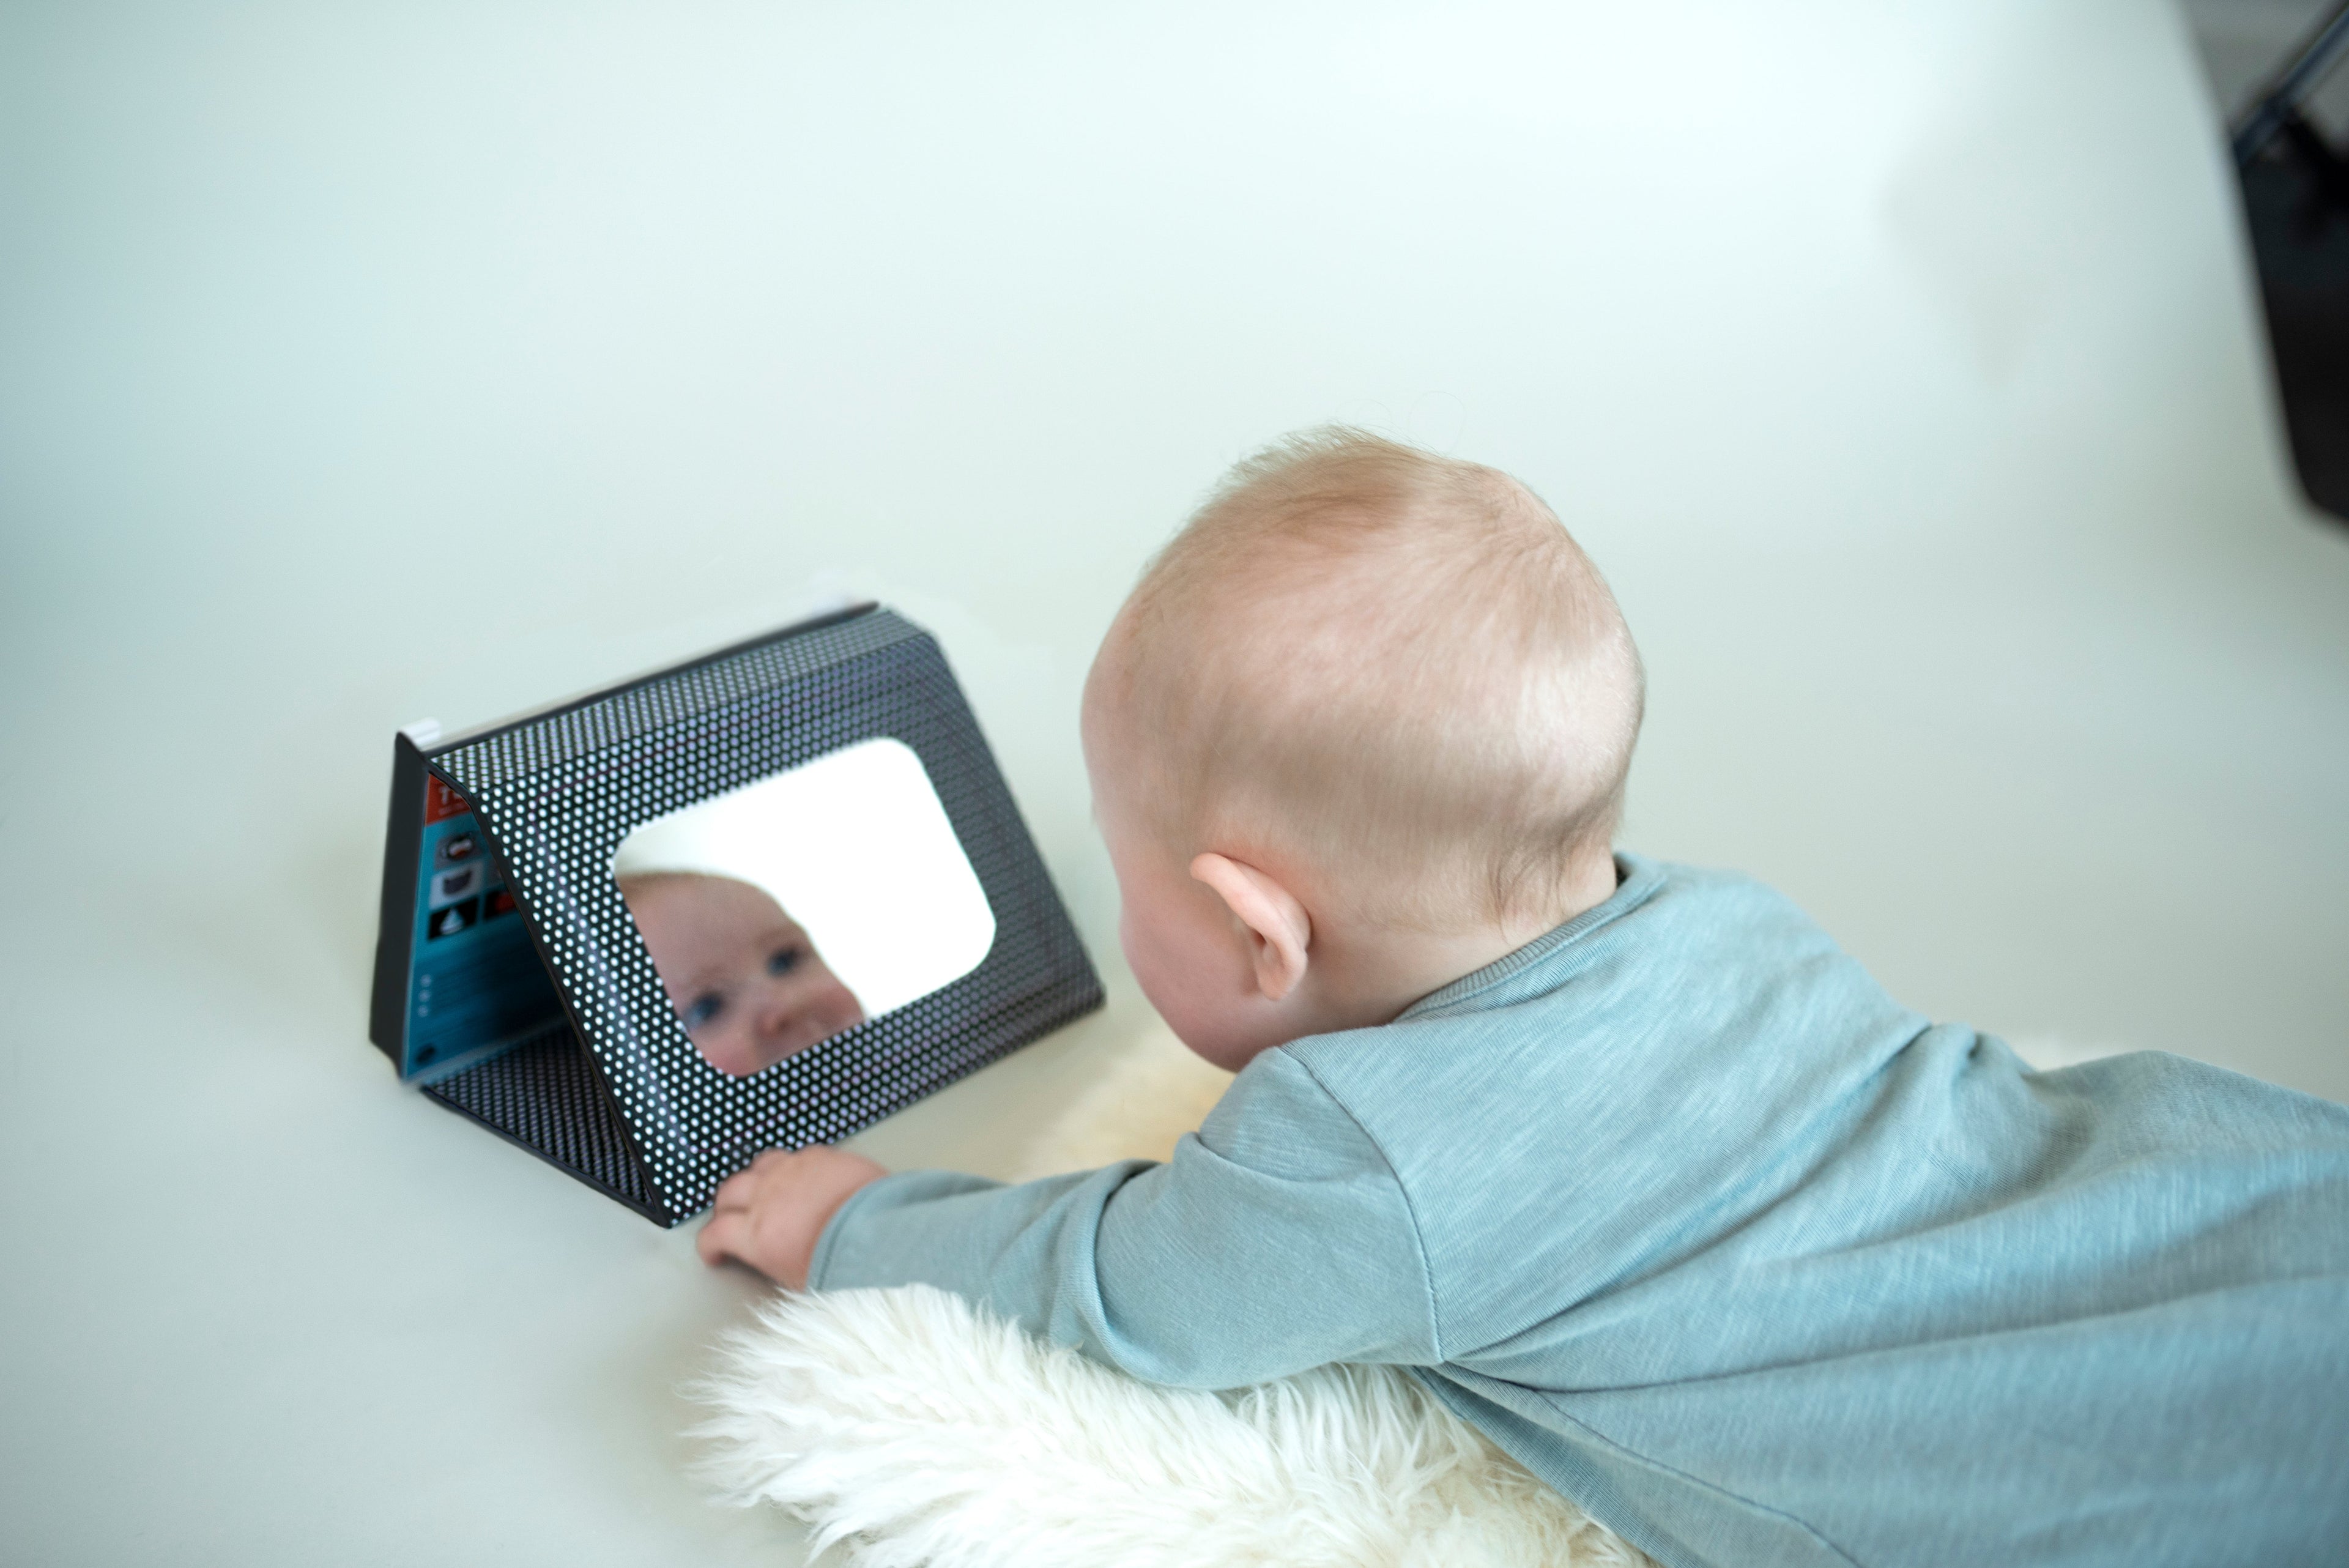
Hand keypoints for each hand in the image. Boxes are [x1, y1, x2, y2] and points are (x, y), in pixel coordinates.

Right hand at [696, 1145, 887, 1288]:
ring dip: (754, 1179)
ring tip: (763, 1191)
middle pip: (729, 1192)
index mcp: (757, 1235)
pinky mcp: (820, 1156)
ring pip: (757, 1166)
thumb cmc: (844, 1264)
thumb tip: (772, 1259)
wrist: (882, 1233)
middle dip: (726, 1207)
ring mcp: (792, 1171)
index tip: (715, 1252)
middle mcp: (767, 1197)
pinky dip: (790, 1166)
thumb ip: (775, 1262)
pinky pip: (794, 1155)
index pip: (715, 1233)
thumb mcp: (799, 1281)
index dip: (709, 1244)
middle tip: (733, 1218)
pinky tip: (799, 1177)